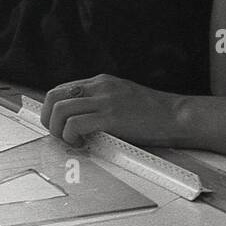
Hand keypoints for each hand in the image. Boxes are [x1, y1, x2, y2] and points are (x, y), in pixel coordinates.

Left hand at [40, 74, 188, 147]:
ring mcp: (105, 100)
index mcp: (101, 82)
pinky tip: (82, 143)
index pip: (61, 89)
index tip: (53, 123)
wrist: (177, 116)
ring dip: (57, 129)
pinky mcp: (110, 117)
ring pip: (60, 109)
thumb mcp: (122, 98)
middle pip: (54, 96)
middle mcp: (100, 87)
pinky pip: (75, 124)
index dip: (51, 108)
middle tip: (57, 134)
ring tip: (70, 140)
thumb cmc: (154, 113)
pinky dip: (71, 136)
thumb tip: (80, 119)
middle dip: (48, 118)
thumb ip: (101, 103)